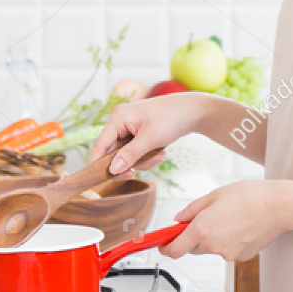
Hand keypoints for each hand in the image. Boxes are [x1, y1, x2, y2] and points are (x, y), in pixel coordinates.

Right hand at [89, 94, 212, 175]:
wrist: (194, 111)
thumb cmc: (172, 118)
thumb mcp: (150, 139)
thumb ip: (130, 155)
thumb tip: (113, 170)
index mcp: (119, 117)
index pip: (100, 144)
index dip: (98, 163)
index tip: (101, 180)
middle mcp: (121, 121)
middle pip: (113, 152)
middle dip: (129, 163)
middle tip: (137, 173)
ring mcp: (130, 128)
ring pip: (126, 155)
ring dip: (141, 161)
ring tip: (158, 157)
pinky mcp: (139, 133)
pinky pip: (136, 152)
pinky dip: (146, 157)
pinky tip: (159, 154)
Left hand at [159, 180, 288, 262]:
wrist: (279, 206)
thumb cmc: (249, 196)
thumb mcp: (215, 195)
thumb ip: (193, 209)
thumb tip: (178, 219)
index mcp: (202, 230)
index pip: (175, 249)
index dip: (166, 248)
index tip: (162, 246)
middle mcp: (213, 246)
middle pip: (193, 248)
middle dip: (194, 236)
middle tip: (206, 219)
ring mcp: (229, 254)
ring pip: (212, 248)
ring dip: (214, 237)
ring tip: (231, 217)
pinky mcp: (243, 257)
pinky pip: (228, 250)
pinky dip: (230, 241)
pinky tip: (242, 226)